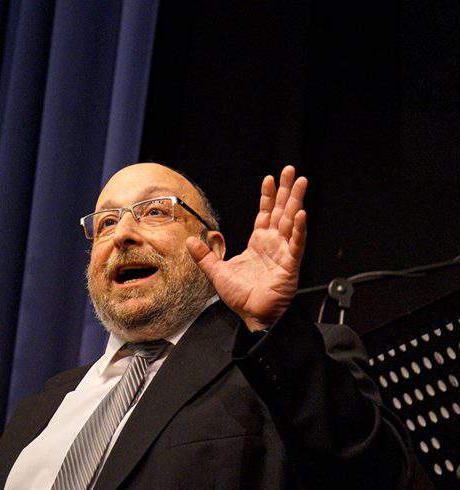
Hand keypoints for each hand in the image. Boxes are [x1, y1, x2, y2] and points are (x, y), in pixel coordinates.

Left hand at [185, 166, 307, 331]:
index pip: (264, 214)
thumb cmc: (241, 297)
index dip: (267, 197)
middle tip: (291, 170)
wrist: (252, 315)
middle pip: (281, 211)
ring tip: (301, 183)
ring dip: (296, 201)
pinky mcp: (290, 265)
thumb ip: (205, 256)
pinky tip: (300, 214)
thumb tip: (190, 241)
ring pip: (291, 222)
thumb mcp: (217, 272)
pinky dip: (298, 229)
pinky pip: (296, 244)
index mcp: (258, 244)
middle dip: (286, 190)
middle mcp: (273, 245)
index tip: (269, 179)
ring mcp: (283, 253)